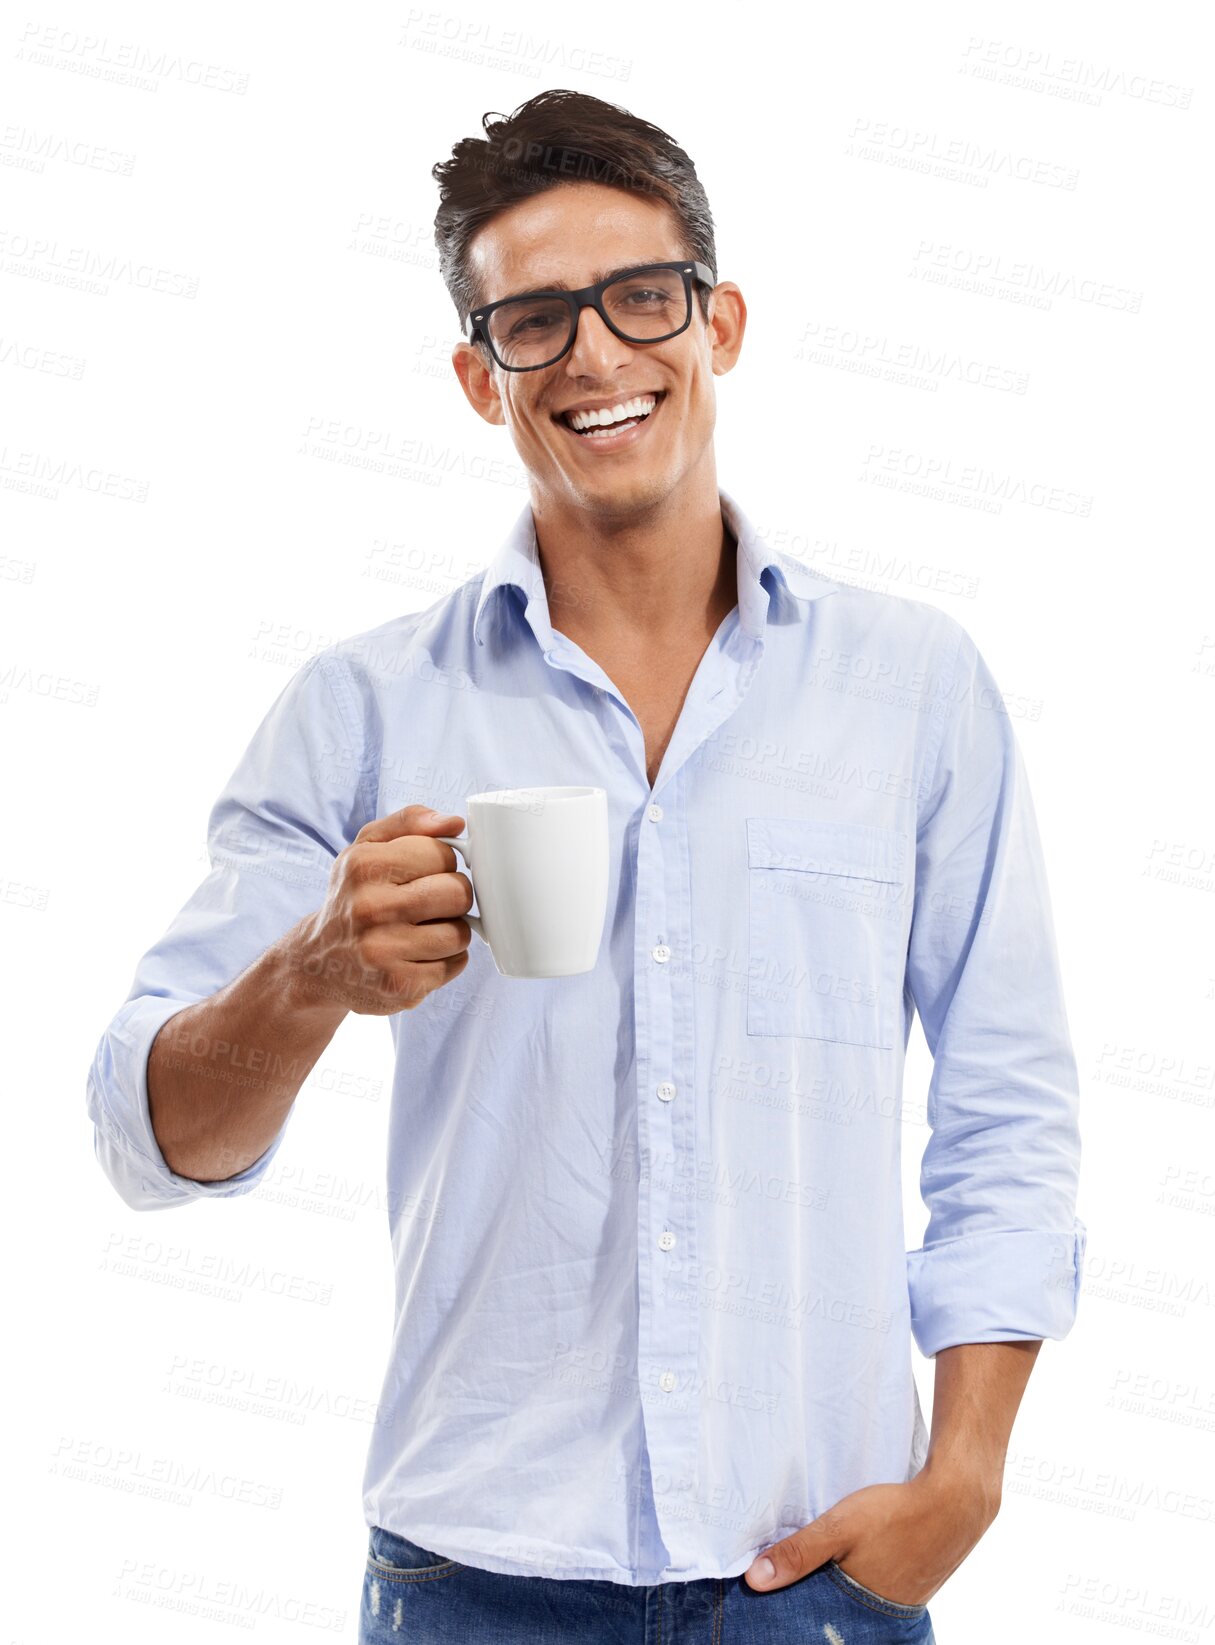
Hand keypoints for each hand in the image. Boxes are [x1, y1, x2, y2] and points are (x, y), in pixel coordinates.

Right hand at [286, 804, 475, 1016]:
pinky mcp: (398, 987)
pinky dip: (445, 960)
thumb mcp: (367, 847)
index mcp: (364, 865)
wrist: (318, 962)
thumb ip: (410, 822)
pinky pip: (455, 965)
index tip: (422, 874)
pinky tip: (418, 955)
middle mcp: (370, 908)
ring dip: (450, 931)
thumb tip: (455, 823)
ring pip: (460, 933)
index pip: (442, 854)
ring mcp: (384, 952)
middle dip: (452, 897)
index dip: (440, 864)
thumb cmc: (354, 896)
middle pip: (458, 893)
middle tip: (429, 903)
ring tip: (422, 930)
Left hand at [743, 1467, 1000, 1607]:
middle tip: (790, 1595)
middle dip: (815, 1608)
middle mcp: (883, 1616)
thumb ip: (799, 1553)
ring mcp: (902, 1602)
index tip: (775, 1615)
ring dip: (837, 1593)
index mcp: (863, 1612)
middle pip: (837, 1618)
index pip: (820, 1628)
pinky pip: (876, 1591)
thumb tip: (754, 1580)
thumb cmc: (897, 1513)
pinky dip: (859, 1582)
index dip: (799, 1621)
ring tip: (817, 1577)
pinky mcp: (913, 1585)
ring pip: (857, 1604)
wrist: (958, 1500)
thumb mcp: (840, 1528)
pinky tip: (852, 1565)